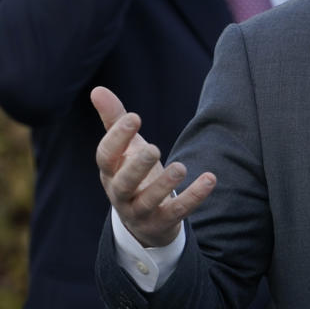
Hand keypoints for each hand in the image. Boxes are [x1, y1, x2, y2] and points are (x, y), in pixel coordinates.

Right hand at [92, 86, 215, 247]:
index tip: (134, 117)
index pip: (105, 156)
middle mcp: (120, 194)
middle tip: (153, 148)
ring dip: (164, 186)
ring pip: (148, 202)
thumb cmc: (133, 173)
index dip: (117, 138)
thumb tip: (97, 89)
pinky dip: (193, 197)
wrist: (143, 220)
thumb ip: (114, 120)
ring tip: (181, 167)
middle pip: (122, 184)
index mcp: (110, 172)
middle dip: (136, 167)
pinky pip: (177, 212)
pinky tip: (210, 178)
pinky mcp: (162, 222)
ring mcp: (140, 211)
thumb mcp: (125, 148)